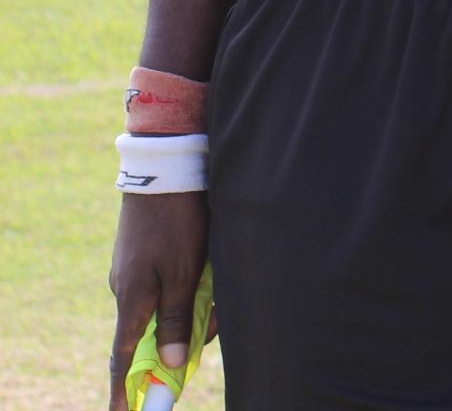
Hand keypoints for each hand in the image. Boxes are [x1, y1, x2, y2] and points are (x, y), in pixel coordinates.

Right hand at [106, 191, 205, 409]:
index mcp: (131, 300)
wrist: (167, 171)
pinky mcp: (148, 259)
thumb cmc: (178, 222)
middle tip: (212, 324)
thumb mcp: (183, 273)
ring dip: (196, 308)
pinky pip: (170, 286)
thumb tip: (172, 362)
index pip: (122, 358)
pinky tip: (213, 276)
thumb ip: (177, 318)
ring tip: (220, 292)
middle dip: (185, 337)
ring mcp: (136, 274)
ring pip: (168, 307)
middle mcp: (128, 291)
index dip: (124, 389)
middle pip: (154, 333)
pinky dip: (193, 290)